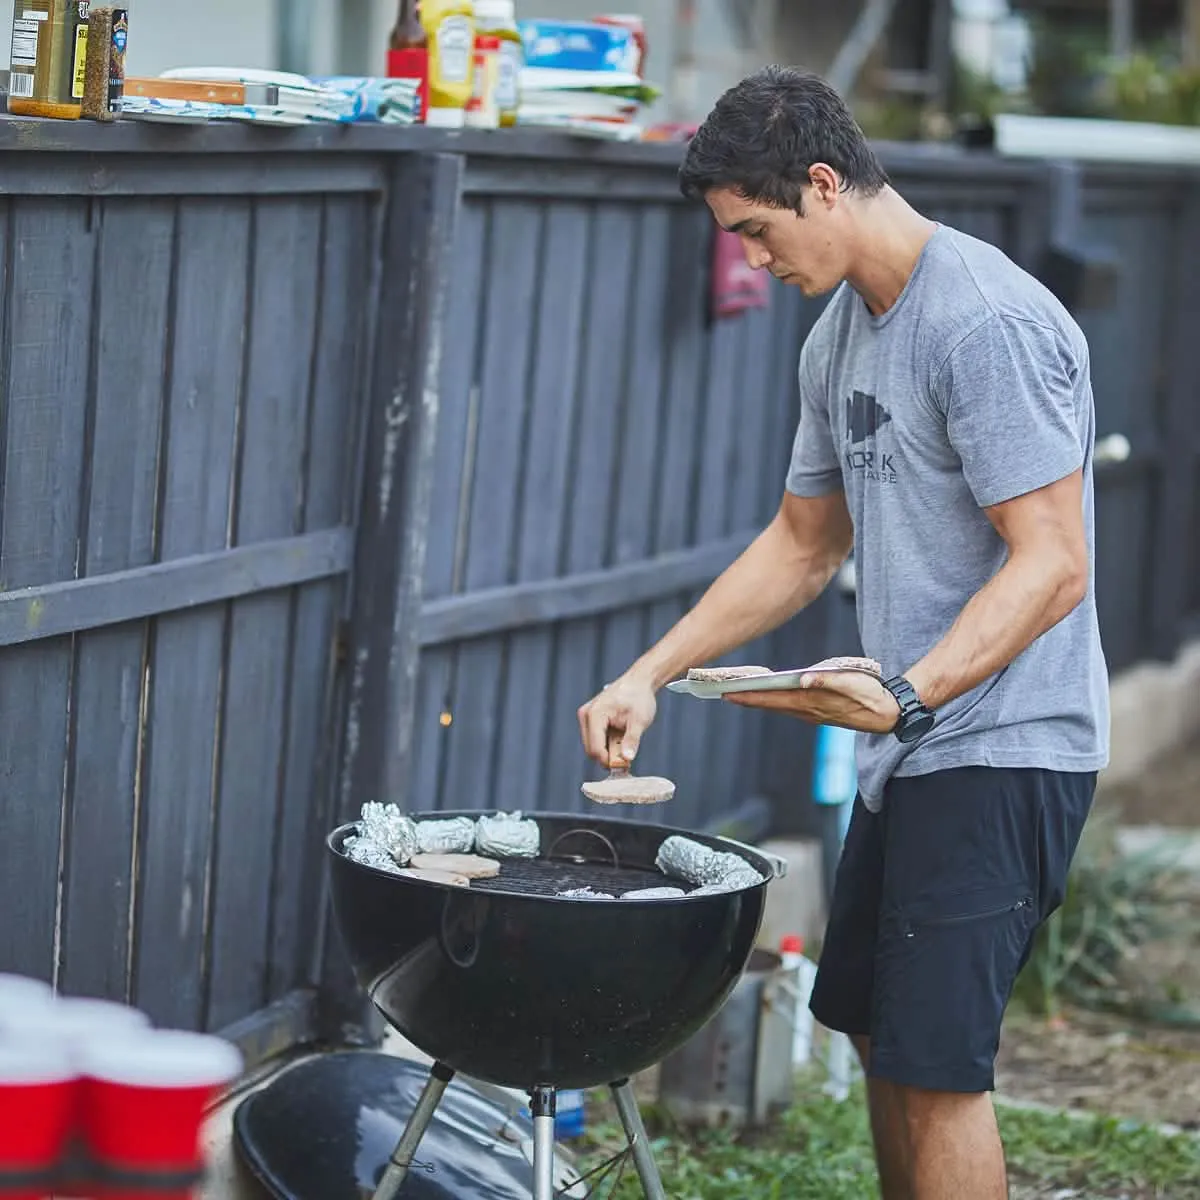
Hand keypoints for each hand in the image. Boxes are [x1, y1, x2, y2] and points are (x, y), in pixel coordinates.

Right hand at [578, 671, 657, 768]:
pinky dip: (607, 744)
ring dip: (608, 750)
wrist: (639, 682)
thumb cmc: (638, 696)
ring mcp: (586, 716)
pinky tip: (620, 739)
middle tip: (627, 756)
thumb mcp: (639, 721)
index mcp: (595, 714)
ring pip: (592, 745)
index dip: (608, 760)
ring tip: (626, 743)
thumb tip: (627, 758)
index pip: (595, 748)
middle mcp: (586, 715)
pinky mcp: (590, 719)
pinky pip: (595, 739)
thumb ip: (632, 740)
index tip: (624, 765)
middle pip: (591, 749)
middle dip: (608, 756)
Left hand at [723, 670, 900, 734]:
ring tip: (739, 694)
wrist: (890, 714)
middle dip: (746, 699)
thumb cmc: (871, 695)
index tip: (727, 693)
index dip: (749, 696)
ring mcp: (813, 713)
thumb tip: (804, 678)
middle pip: (771, 704)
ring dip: (759, 701)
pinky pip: (790, 707)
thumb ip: (828, 680)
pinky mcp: (819, 712)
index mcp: (811, 701)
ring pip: (779, 707)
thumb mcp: (852, 683)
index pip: (773, 699)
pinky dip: (775, 702)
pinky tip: (769, 697)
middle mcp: (808, 710)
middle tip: (722, 693)